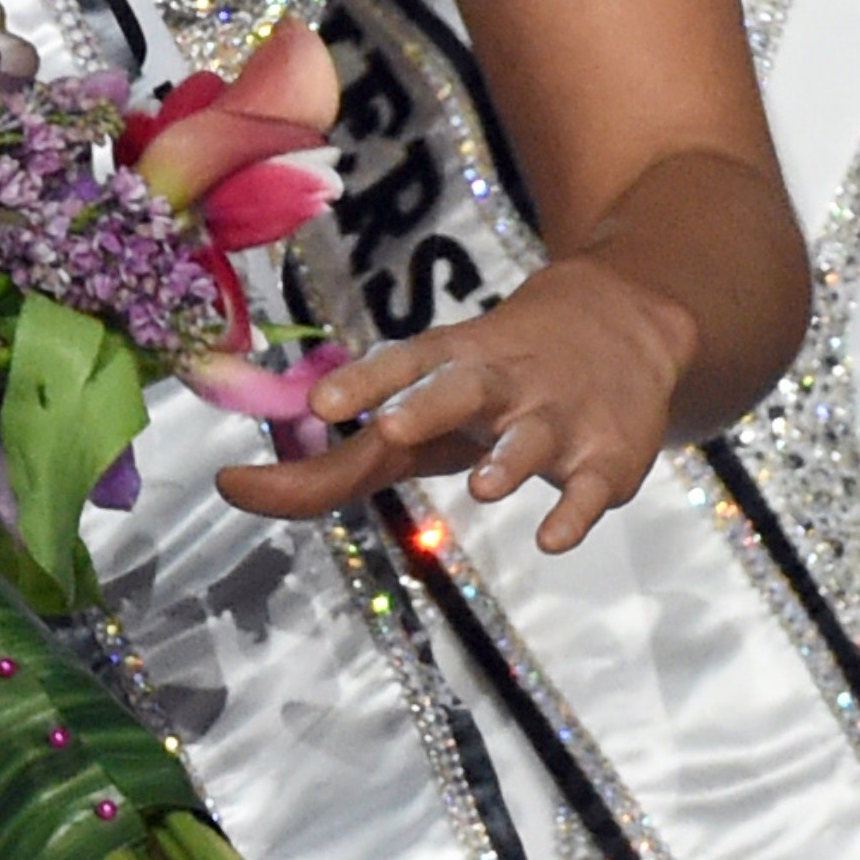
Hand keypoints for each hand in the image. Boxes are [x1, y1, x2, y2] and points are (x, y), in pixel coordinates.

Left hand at [214, 255, 700, 554]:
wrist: (625, 321)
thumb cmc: (495, 377)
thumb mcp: (427, 403)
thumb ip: (342, 458)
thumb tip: (234, 486)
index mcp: (449, 361)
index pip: (397, 365)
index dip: (357, 383)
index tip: (314, 404)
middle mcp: (498, 382)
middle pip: (459, 387)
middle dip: (424, 407)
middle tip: (387, 428)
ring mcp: (556, 418)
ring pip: (529, 437)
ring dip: (507, 460)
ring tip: (482, 488)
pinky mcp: (606, 457)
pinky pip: (590, 487)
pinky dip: (573, 512)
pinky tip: (551, 538)